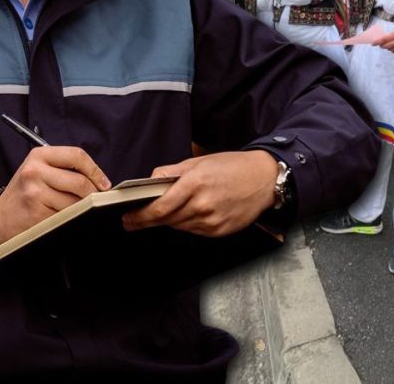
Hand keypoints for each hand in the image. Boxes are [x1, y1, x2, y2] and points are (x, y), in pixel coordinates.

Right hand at [0, 147, 110, 244]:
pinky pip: (66, 216)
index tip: (104, 183)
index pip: (77, 155)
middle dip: (93, 193)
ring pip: (75, 202)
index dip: (95, 170)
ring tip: (74, 207)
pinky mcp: (37, 213)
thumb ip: (66, 167)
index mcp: (39, 155)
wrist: (0, 216)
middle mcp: (35, 172)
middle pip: (79, 182)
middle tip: (97, 198)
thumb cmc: (26, 191)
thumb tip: (99, 179)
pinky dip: (70, 218)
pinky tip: (62, 216)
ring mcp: (35, 193)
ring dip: (81, 208)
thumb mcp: (41, 169)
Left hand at [122, 150, 278, 236]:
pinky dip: (188, 223)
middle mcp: (203, 204)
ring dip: (170, 220)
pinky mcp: (220, 231)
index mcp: (195, 183)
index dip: (140, 216)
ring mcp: (212, 220)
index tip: (128, 218)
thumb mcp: (199, 161)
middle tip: (135, 219)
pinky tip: (193, 212)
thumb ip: (172, 172)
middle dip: (149, 220)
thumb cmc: (234, 167)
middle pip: (166, 220)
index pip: (160, 207)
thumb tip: (150, 181)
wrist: (264, 179)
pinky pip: (195, 231)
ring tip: (171, 210)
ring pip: (179, 226)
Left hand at [374, 28, 393, 53]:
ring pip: (390, 49)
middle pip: (387, 45)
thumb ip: (389, 36)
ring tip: (389, 45)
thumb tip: (380, 40)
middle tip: (380, 45)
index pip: (385, 38)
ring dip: (387, 48)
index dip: (378, 41)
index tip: (373, 43)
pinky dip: (392, 50)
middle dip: (382, 46)